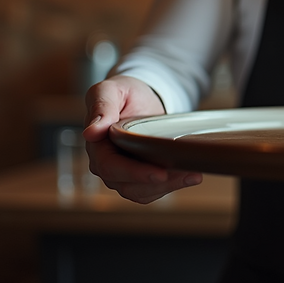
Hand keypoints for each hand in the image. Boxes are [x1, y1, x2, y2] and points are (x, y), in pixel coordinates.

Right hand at [83, 75, 203, 203]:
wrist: (141, 98)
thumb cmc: (124, 93)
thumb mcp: (109, 90)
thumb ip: (101, 107)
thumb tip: (90, 132)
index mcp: (96, 145)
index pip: (110, 166)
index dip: (135, 173)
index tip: (159, 173)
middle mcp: (106, 164)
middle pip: (128, 185)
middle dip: (157, 184)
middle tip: (185, 174)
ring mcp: (123, 173)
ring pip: (142, 192)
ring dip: (169, 187)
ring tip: (193, 175)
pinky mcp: (140, 176)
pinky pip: (153, 190)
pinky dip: (172, 186)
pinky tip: (191, 176)